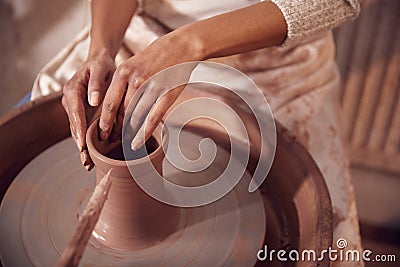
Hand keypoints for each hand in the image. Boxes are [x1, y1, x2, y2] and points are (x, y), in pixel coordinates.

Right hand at [62, 51, 114, 168]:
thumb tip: (93, 100)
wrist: (99, 61)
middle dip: (80, 144)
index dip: (79, 129)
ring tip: (88, 163)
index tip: (82, 144)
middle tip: (86, 161)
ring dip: (81, 147)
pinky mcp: (80, 112)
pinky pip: (81, 128)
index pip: (75, 113)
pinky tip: (90, 155)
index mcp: (72, 90)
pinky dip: (85, 141)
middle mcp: (69, 100)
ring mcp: (73, 107)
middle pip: (74, 125)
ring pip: (76, 130)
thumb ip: (96, 83)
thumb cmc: (102, 64)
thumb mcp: (101, 68)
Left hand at [98, 32, 200, 148]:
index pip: (109, 103)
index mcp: (123, 72)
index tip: (101, 133)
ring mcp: (152, 88)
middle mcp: (135, 80)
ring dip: (128, 133)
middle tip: (110, 141)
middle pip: (121, 113)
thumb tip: (115, 104)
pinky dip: (142, 134)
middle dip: (114, 130)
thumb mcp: (134, 63)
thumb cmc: (158, 55)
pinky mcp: (167, 95)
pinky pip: (152, 119)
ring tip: (124, 143)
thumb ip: (123, 82)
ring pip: (135, 117)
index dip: (104, 121)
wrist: (182, 45)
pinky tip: (136, 144)